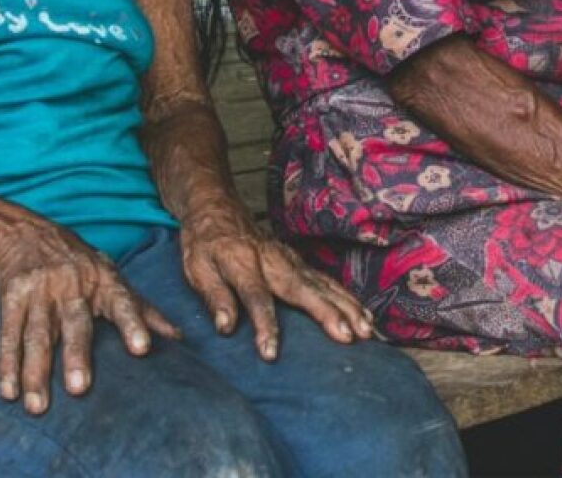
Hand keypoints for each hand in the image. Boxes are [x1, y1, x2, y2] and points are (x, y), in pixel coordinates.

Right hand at [0, 221, 179, 413]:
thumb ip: (143, 309)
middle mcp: (72, 285)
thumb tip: (178, 339)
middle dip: (76, 356)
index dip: (133, 324)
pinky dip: (7, 364)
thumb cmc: (81, 265)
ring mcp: (40, 291)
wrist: (27, 234)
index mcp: (104, 281)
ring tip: (38, 406)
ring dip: (36, 372)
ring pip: (38, 335)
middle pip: (75, 324)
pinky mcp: (12, 297)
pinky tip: (9, 392)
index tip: (142, 349)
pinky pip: (9, 333)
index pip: (122, 302)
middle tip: (79, 389)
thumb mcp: (113, 279)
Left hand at [180, 208, 375, 359]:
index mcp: (243, 264)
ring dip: (346, 307)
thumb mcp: (196, 268)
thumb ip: (213, 296)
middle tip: (347, 337)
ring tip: (365, 331)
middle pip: (303, 289)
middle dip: (327, 313)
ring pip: (323, 284)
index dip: (264, 325)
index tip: (270, 353)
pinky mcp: (300, 263)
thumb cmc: (205, 243)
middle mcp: (274, 261)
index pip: (255, 297)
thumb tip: (225, 328)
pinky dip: (348, 298)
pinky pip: (328, 281)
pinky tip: (364, 315)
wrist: (217, 207)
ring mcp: (291, 260)